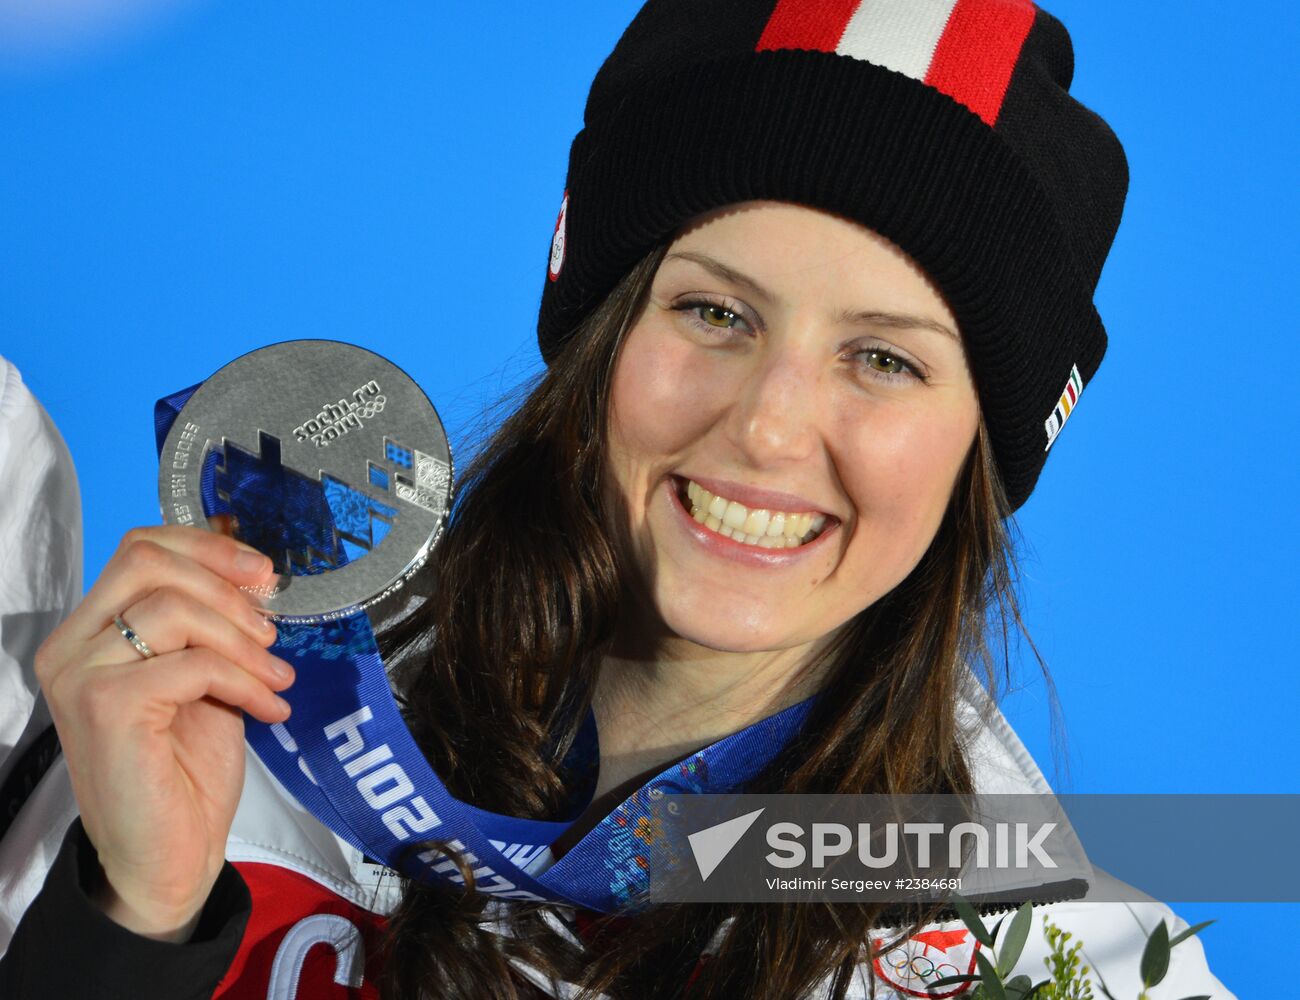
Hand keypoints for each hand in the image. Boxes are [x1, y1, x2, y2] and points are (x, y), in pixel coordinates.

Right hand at [34, 525, 293, 940]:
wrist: (169, 855)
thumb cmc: (185, 768)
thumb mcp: (204, 674)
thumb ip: (211, 623)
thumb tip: (255, 570)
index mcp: (89, 631)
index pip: (140, 548)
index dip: (209, 547)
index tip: (263, 573)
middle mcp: (70, 647)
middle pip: (148, 562)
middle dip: (226, 585)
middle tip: (272, 627)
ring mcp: (80, 675)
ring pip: (175, 609)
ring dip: (244, 642)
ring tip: (276, 679)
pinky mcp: (106, 706)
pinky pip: (192, 664)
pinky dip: (244, 681)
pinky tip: (269, 709)